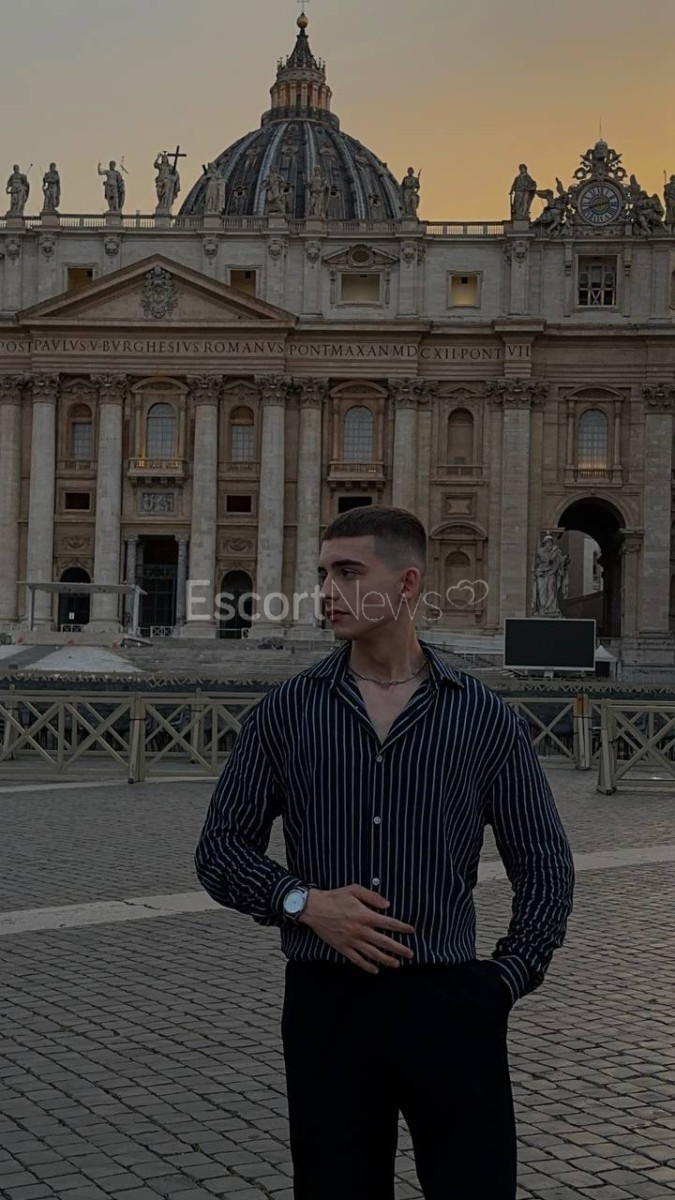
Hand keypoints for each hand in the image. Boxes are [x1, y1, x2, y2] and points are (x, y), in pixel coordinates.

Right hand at [298, 885, 415, 974]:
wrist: (314, 908)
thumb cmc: (335, 897)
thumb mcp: (354, 890)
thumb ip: (372, 897)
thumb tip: (387, 905)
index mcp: (365, 915)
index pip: (389, 923)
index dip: (402, 928)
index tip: (411, 931)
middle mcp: (361, 930)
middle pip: (384, 942)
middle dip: (399, 949)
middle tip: (411, 954)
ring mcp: (352, 941)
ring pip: (373, 954)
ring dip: (387, 960)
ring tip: (397, 964)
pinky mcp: (343, 948)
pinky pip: (357, 959)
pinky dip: (367, 966)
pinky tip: (375, 969)